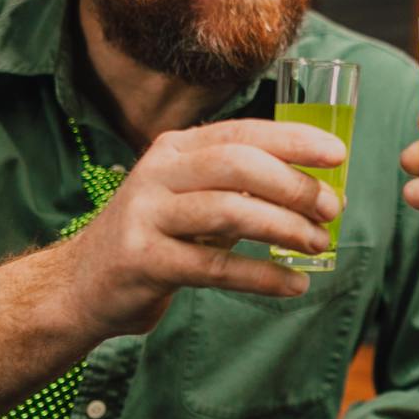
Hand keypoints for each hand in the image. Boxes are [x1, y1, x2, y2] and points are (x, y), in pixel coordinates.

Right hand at [68, 119, 344, 337]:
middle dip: (293, 185)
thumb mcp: (191, 199)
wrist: (81, 285)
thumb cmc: (154, 238)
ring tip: (319, 244)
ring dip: (284, 228)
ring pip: (229, 212)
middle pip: (237, 165)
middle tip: (332, 209)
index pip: (242, 133)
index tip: (337, 155)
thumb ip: (239, 188)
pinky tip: (294, 283)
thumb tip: (315, 187)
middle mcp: (158, 173)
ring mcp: (146, 216)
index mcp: (175, 149)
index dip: (293, 140)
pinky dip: (262, 276)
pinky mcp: (143, 260)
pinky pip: (215, 268)